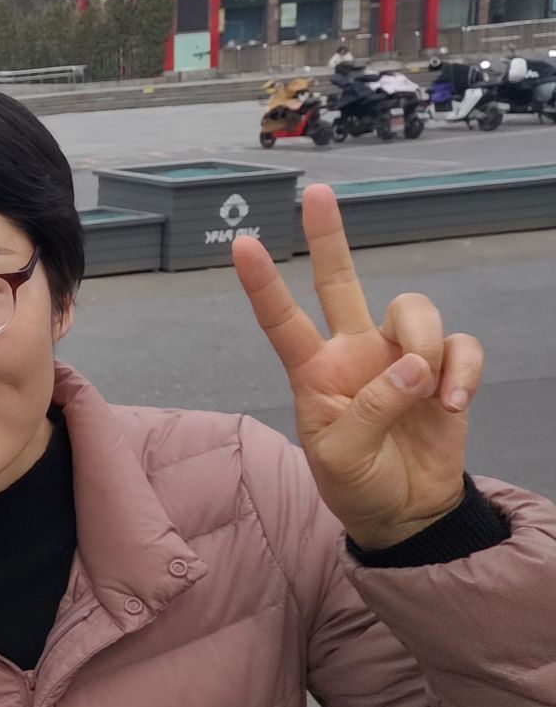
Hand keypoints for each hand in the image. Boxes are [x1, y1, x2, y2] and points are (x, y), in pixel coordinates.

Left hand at [232, 185, 484, 551]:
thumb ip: (370, 410)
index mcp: (313, 371)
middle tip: (317, 192)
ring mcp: (399, 357)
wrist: (405, 514)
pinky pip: (461, 345)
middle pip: (341, 281)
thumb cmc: (357, 484)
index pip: (282, 320)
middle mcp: (353, 352)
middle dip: (330, 236)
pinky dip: (463, 370)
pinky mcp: (444, 370)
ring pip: (413, 308)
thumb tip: (413, 368)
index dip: (264, 284)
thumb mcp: (341, 458)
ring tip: (427, 389)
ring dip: (425, 340)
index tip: (242, 244)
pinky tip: (453, 404)